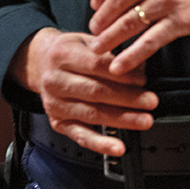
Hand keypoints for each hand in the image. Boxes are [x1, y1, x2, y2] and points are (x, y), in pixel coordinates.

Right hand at [8, 27, 156, 156]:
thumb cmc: (69, 51)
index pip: (96, 65)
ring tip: (144, 121)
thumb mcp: (88, 41)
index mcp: (63, 55)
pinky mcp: (57, 122)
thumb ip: (111, 52)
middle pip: (96, 91)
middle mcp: (55, 81)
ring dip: (121, 119)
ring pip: (92, 114)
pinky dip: (100, 144)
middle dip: (127, 98)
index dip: (121, 74)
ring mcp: (55, 104)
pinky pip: (80, 136)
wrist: (39, 62)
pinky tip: (117, 147)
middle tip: (150, 101)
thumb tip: (140, 66)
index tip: (143, 80)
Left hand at [88, 0, 189, 72]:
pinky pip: (149, 41)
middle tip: (95, 28)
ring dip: (109, 38)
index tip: (95, 2)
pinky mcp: (181, 20)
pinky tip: (121, 63)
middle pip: (115, 0)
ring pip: (128, 22)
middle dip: (100, 18)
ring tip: (100, 47)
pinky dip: (131, 55)